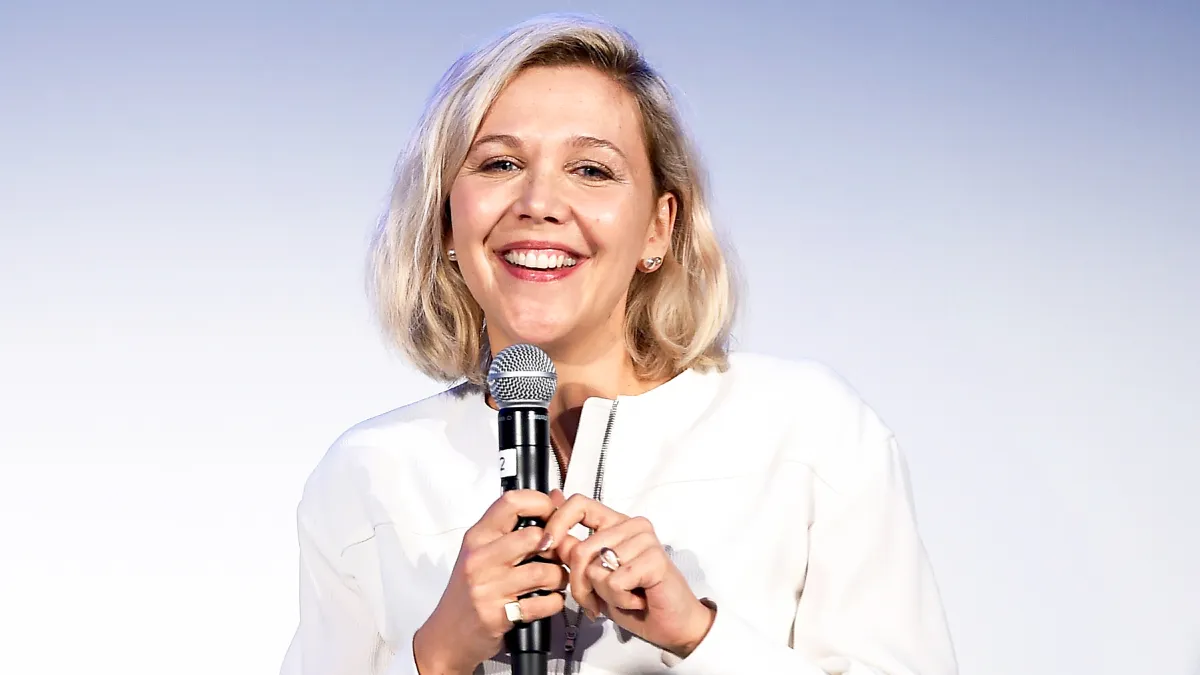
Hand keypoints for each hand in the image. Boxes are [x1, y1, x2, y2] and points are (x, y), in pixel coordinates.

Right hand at [414, 490, 567, 674]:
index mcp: (477, 537)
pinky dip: (554, 602)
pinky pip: (543, 603)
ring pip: (545, 571)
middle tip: (558, 556)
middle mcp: (480, 559)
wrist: (446, 637)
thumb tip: (555, 496)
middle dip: (557, 547)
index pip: (512, 502)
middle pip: (535, 537)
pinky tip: (547, 600)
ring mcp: (488, 587)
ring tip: (554, 581)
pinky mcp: (497, 615)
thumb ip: (515, 527)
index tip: (554, 514)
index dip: (542, 503)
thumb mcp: (483, 553)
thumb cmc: (468, 592)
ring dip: (559, 578)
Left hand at [542, 491, 715, 658]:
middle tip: (593, 601)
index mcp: (613, 523)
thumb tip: (552, 501)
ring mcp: (645, 540)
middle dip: (579, 585)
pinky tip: (636, 599)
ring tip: (623, 597)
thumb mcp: (592, 575)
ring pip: (596, 567)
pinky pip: (615, 581)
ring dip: (602, 594)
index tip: (545, 547)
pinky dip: (619, 599)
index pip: (577, 504)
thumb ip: (573, 547)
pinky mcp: (655, 559)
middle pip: (581, 549)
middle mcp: (630, 526)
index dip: (556, 524)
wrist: (671, 625)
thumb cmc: (633, 599)